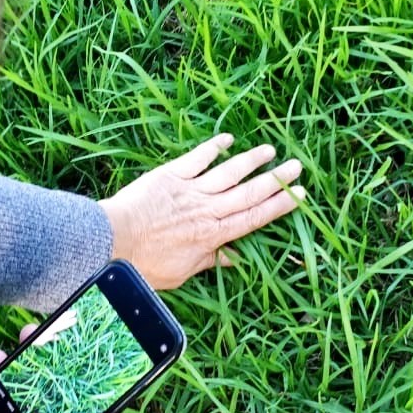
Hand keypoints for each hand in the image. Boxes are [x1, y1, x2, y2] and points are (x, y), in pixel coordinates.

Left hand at [99, 134, 305, 288]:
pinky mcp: (171, 175)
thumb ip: (208, 262)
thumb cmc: (142, 265)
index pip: (254, 218)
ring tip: (270, 150)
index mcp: (213, 235)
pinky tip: (228, 139)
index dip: (279, 206)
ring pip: (229, 172)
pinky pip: (197, 158)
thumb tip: (233, 259)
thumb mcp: (179, 273)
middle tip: (296, 166)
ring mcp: (190, 190)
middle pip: (249, 192)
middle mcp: (208, 209)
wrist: (112, 242)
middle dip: (276, 179)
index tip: (300, 195)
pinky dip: (213, 147)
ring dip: (252, 160)